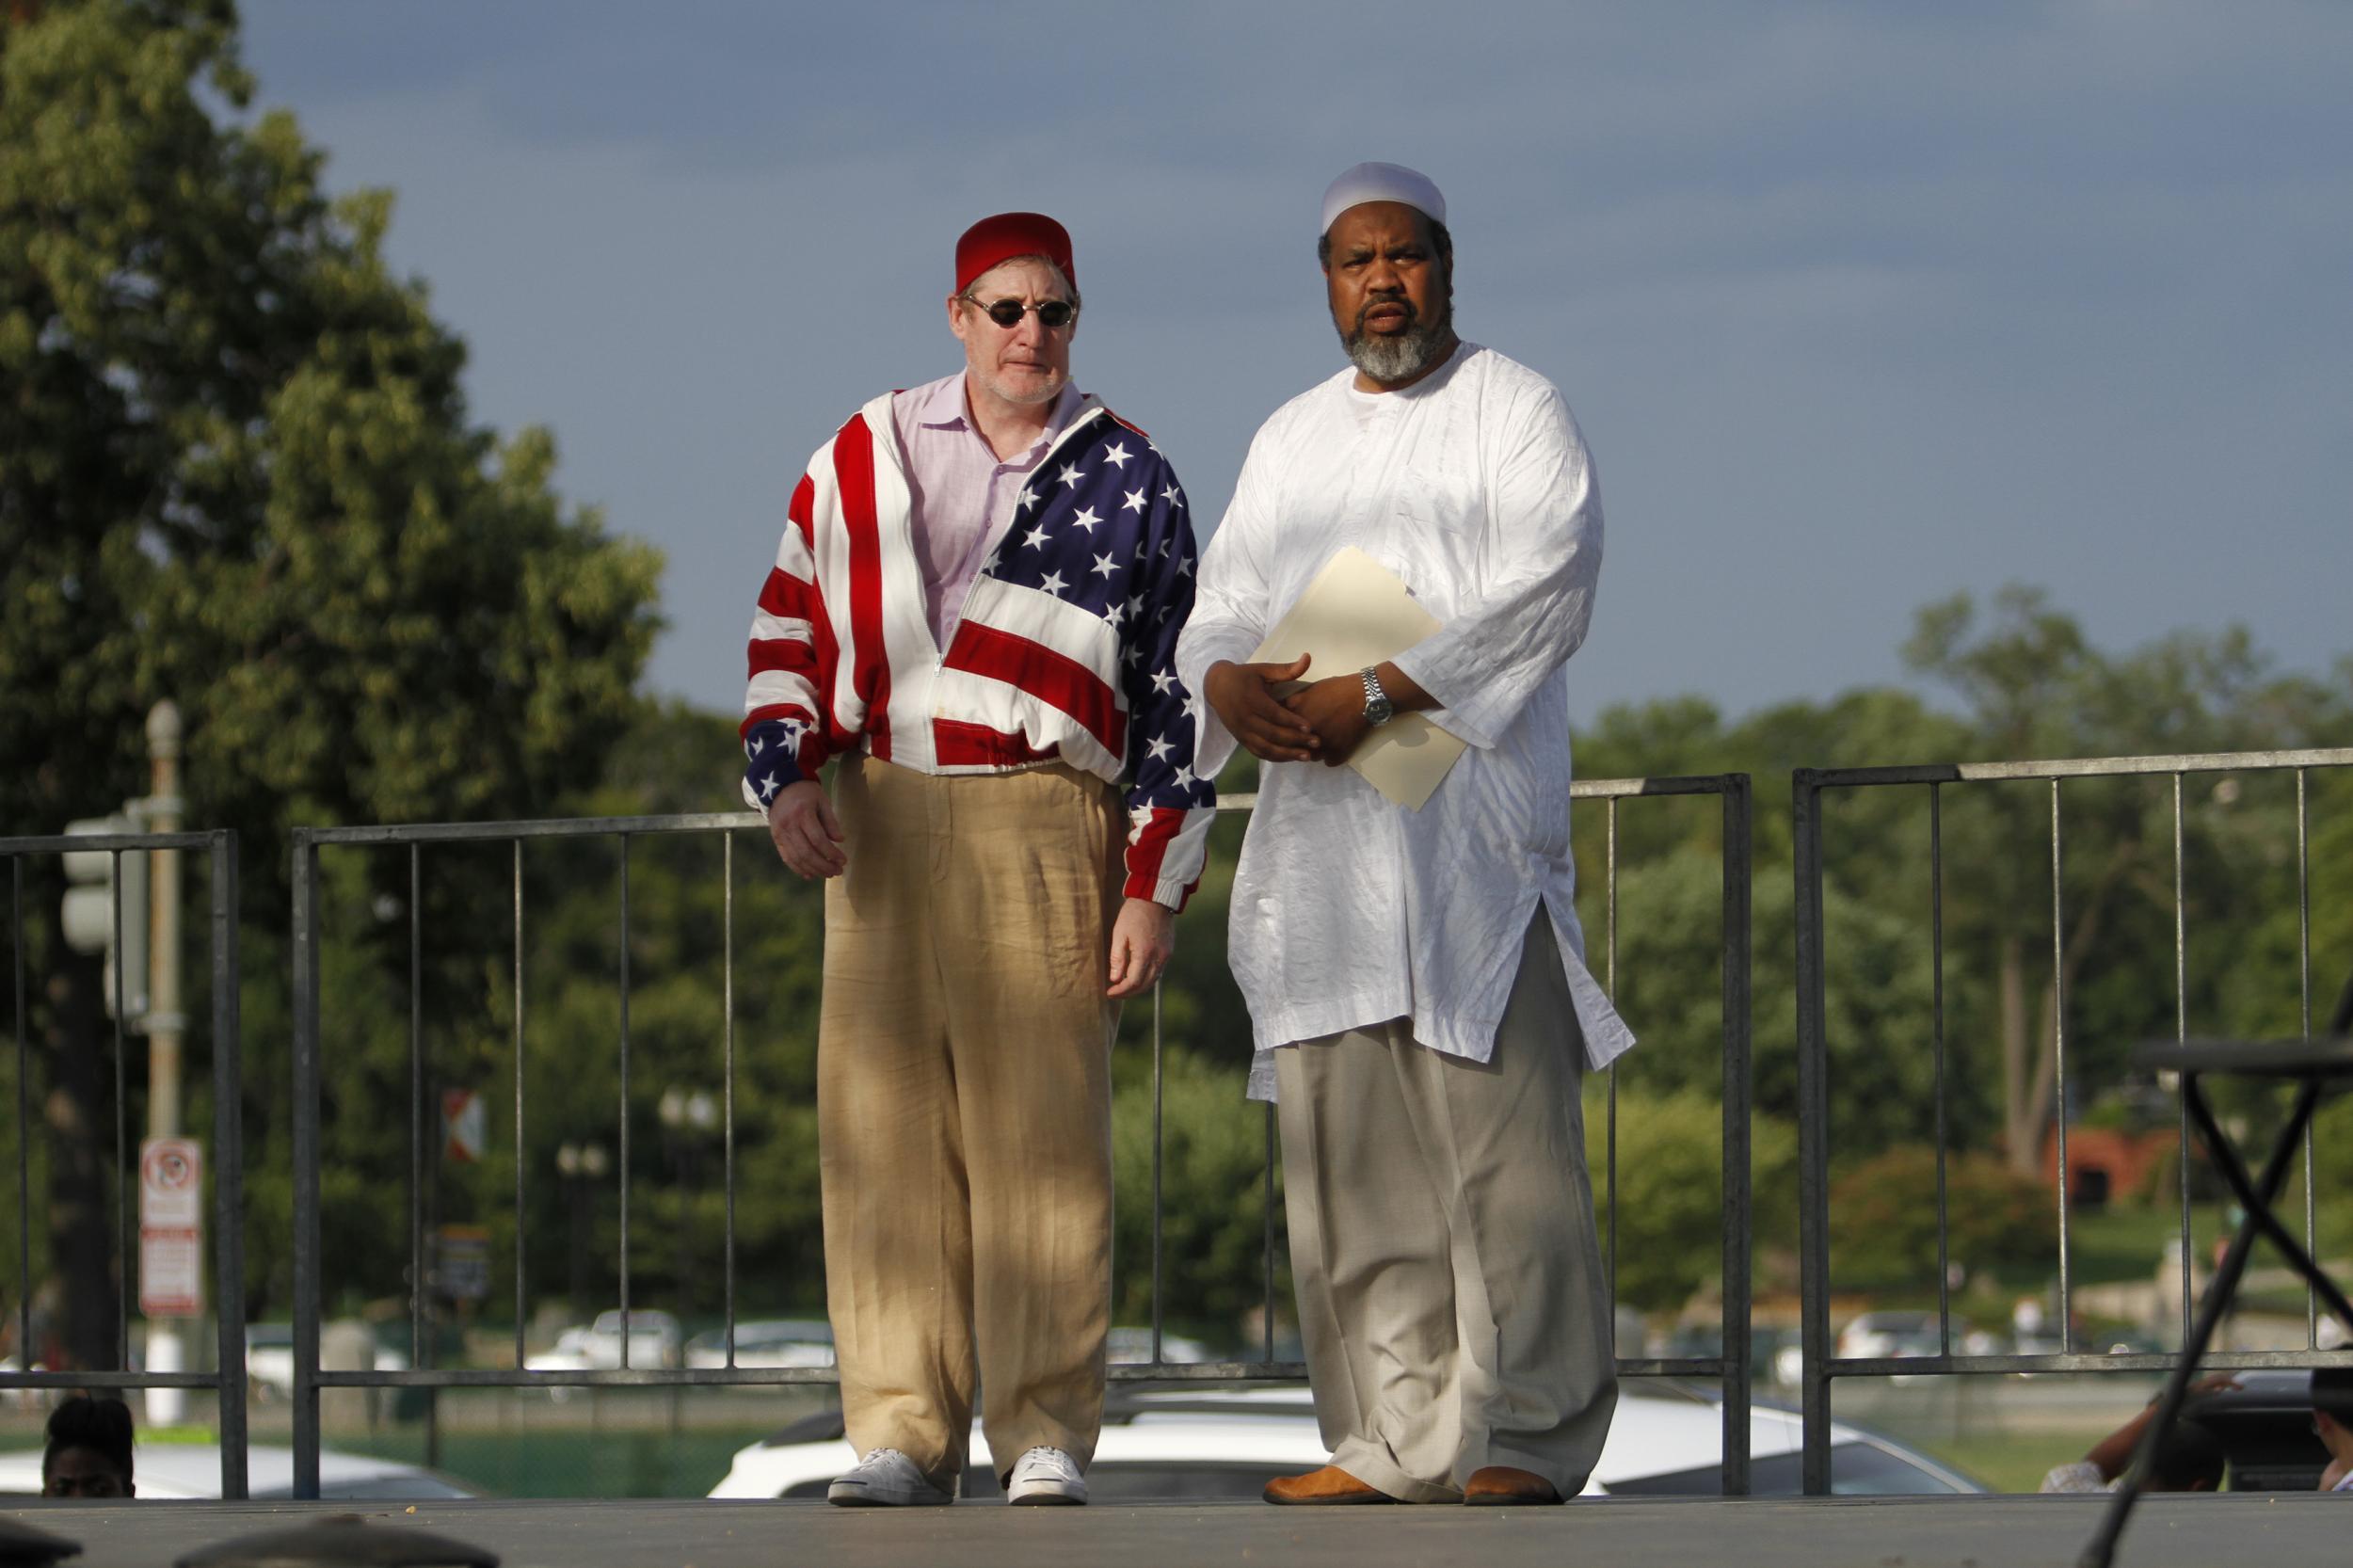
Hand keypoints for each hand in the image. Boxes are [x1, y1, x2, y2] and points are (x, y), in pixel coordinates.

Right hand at [766, 780, 845, 878]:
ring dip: (814, 870)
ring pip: (797, 858)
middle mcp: (789, 825)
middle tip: (838, 871)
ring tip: (828, 874)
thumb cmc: (806, 793)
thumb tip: (840, 840)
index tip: (843, 860)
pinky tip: (811, 875)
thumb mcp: (822, 800)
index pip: (818, 839)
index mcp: (802, 814)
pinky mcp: (777, 839)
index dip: (831, 853)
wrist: (779, 787)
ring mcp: (780, 834)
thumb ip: (831, 820)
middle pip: (807, 853)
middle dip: (824, 865)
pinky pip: (787, 858)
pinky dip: (799, 869)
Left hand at [1106, 897, 1175, 997]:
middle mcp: (1159, 957)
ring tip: (1125, 987)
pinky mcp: (1169, 950)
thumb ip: (1117, 958)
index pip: (1133, 982)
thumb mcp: (1119, 933)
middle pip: (1145, 985)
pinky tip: (1137, 975)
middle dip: (1129, 992)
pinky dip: (1148, 977)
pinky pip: (1159, 970)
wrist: (1155, 898)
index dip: (1121, 991)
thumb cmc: (1134, 913)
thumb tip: (1114, 979)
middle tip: (1116, 993)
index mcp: (1144, 953)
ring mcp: (1166, 954)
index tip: (1110, 993)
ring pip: (1154, 980)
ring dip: (1139, 987)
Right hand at [1203, 656, 1318, 762]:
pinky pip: (1259, 753)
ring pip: (1266, 748)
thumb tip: (1308, 658)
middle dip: (1295, 740)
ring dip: (1287, 754)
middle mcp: (1245, 718)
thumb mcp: (1263, 670)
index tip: (1310, 727)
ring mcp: (1242, 731)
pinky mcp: (1241, 740)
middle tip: (1317, 742)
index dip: (1292, 721)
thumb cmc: (1244, 676)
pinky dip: (1275, 758)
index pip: (1273, 714)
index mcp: (1251, 699)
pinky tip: (1291, 758)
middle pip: (1272, 733)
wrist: (1216, 687)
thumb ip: (1286, 669)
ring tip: (1307, 756)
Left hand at [1282, 674, 1374, 766]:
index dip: (1287, 732)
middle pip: (1297, 747)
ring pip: (1312, 756)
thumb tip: (1281, 709)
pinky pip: (1329, 762)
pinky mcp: (1339, 753)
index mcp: (1298, 721)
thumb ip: (1293, 702)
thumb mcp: (1310, 690)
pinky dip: (1330, 757)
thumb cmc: (1336, 689)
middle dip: (1299, 743)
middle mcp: (1308, 737)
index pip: (1284, 734)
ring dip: (1314, 751)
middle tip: (1307, 737)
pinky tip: (1333, 748)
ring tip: (1321, 742)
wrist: (1364, 695)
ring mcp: (1324, 747)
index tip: (1292, 729)